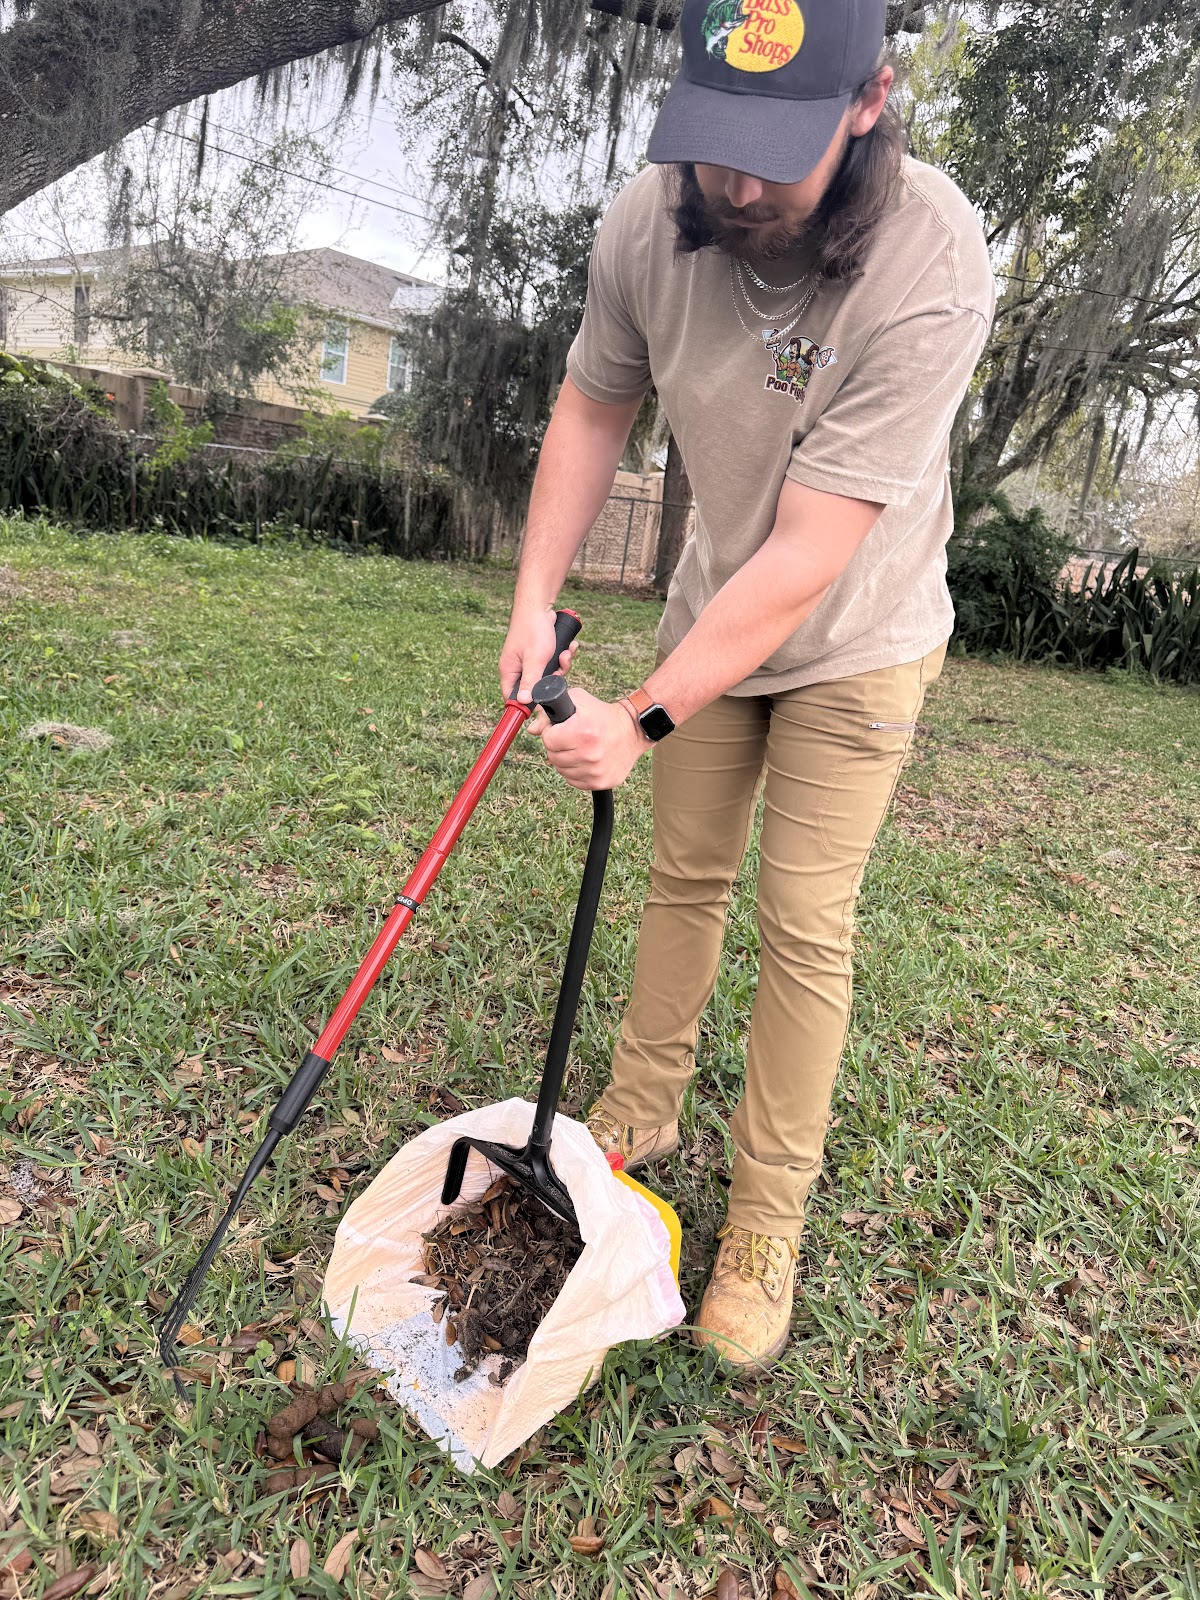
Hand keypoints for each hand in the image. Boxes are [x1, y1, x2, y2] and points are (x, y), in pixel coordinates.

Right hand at [499, 604, 577, 702]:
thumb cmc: (533, 629)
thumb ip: (530, 682)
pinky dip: (562, 656)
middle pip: (535, 688)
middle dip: (552, 679)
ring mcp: (529, 661)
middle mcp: (518, 668)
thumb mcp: (535, 659)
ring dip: (561, 665)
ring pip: (548, 675)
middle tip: (560, 668)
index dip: (526, 704)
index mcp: (510, 671)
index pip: (512, 697)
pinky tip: (569, 647)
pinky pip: (553, 663)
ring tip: (566, 652)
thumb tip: (524, 702)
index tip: (543, 704)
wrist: (539, 605)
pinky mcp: (540, 654)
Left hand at [530, 687, 649, 790]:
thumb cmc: (602, 715)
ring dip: (565, 760)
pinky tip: (585, 760)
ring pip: (561, 770)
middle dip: (558, 746)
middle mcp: (589, 754)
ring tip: (579, 748)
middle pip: (552, 756)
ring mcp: (595, 771)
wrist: (633, 731)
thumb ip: (550, 712)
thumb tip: (531, 730)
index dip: (552, 733)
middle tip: (571, 739)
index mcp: (582, 731)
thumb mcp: (578, 702)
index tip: (561, 730)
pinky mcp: (600, 782)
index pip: (548, 740)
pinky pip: (573, 781)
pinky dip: (575, 772)